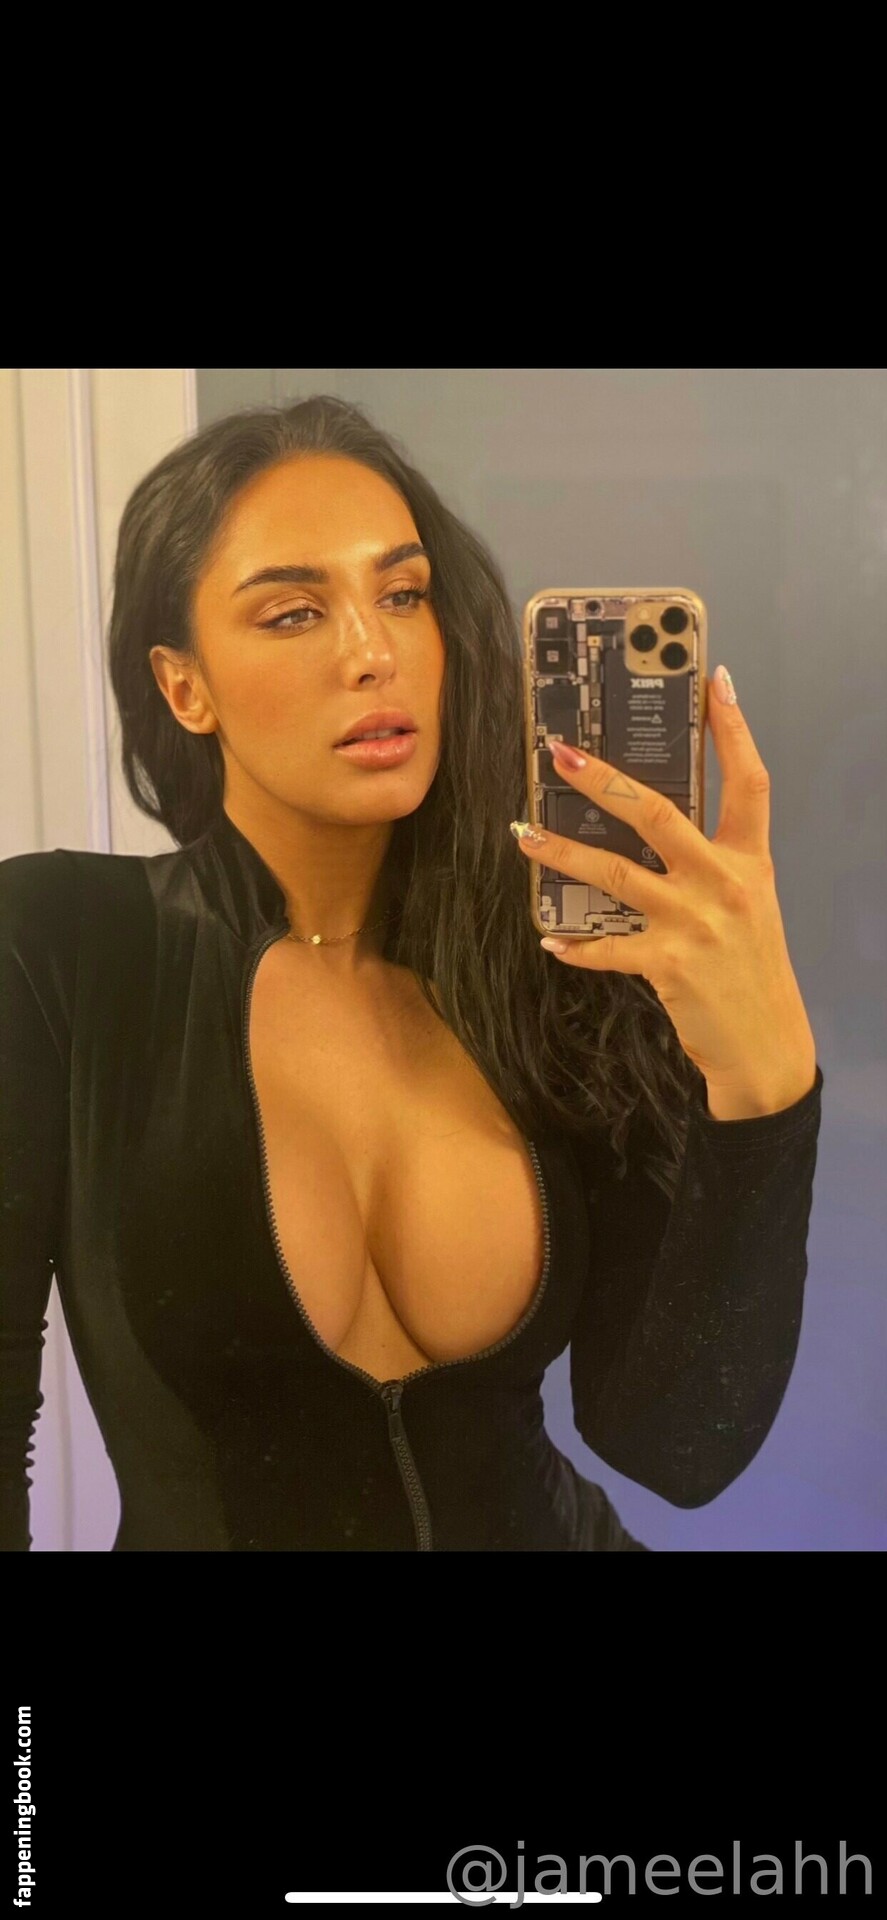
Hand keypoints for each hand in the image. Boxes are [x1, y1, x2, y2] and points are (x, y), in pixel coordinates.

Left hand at [512, 671, 817, 1104]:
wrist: (765, 1045)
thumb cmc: (749, 969)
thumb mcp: (747, 904)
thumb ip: (711, 863)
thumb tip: (654, 825)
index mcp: (749, 861)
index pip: (748, 782)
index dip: (732, 730)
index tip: (714, 681)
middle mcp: (724, 883)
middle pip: (659, 814)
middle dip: (604, 780)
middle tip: (560, 754)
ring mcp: (695, 922)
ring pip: (616, 873)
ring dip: (563, 852)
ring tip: (524, 835)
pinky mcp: (669, 964)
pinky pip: (608, 947)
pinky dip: (577, 946)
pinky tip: (552, 940)